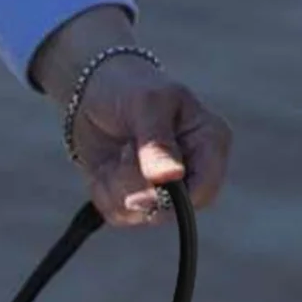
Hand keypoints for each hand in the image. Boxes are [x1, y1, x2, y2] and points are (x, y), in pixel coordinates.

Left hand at [31, 7, 231, 228]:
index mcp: (209, 143)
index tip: (147, 179)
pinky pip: (117, 214)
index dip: (176, 198)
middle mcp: (191, 171)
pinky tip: (106, 165)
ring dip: (115, 186)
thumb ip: (157, 143)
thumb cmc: (130, 87)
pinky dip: (103, 191)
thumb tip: (169, 178)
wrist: (92, 92)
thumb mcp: (147, 104)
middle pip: (169, 210)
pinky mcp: (134, 199)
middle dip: (136, 186)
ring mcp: (162, 189)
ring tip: (117, 152)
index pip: (205, 192)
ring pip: (138, 214)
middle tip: (124, 150)